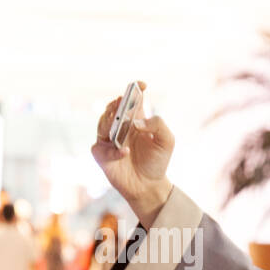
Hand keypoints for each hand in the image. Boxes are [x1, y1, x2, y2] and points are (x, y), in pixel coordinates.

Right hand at [91, 81, 173, 227]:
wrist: (150, 185)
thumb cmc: (157, 161)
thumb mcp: (167, 141)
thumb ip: (158, 126)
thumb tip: (137, 121)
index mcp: (135, 120)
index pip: (133, 101)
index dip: (135, 90)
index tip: (142, 84)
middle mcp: (119, 127)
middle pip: (113, 109)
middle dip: (117, 104)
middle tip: (123, 100)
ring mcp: (108, 140)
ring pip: (103, 124)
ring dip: (111, 121)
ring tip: (120, 120)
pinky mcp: (102, 155)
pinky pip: (103, 148)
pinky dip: (115, 150)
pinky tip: (126, 151)